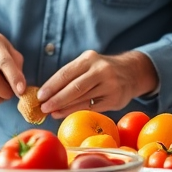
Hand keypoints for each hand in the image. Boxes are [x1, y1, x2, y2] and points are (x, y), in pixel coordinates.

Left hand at [38, 50, 156, 117]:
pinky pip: (91, 107)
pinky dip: (75, 111)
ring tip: (51, 112)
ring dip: (64, 107)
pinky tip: (64, 113)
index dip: (51, 85)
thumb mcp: (89, 64)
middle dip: (56, 99)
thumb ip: (72, 75)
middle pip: (74, 87)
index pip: (66, 73)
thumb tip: (47, 92)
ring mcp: (109, 85)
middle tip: (43, 107)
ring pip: (82, 99)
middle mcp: (100, 70)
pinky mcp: (114, 99)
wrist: (132, 72)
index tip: (40, 95)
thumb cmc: (102, 70)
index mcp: (90, 58)